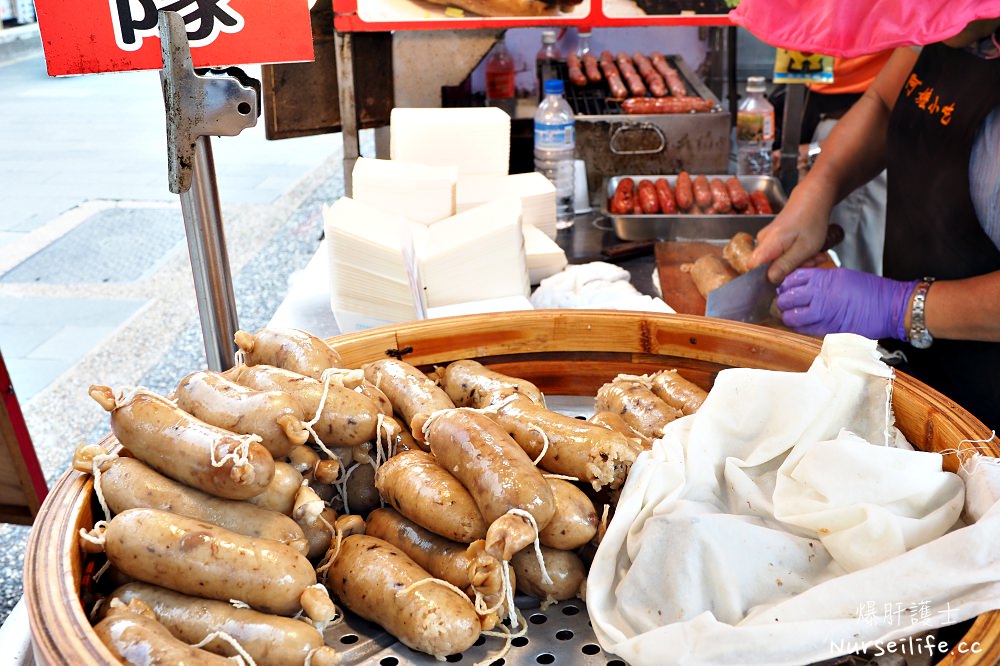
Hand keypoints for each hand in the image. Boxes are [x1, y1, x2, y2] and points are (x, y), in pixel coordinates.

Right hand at [749, 182, 832, 283]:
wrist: (813, 199)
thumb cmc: (810, 220)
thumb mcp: (804, 248)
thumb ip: (785, 265)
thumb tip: (771, 280)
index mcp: (767, 244)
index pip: (752, 269)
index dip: (767, 277)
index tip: (787, 275)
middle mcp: (762, 242)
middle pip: (769, 267)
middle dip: (793, 268)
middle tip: (812, 261)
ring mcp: (767, 240)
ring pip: (778, 261)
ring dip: (798, 261)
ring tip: (815, 254)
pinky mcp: (773, 239)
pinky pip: (781, 253)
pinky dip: (797, 254)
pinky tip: (809, 250)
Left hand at [776, 268, 917, 339]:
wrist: (890, 306)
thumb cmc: (870, 290)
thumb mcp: (843, 276)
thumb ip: (821, 280)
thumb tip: (801, 286)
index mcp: (824, 279)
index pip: (792, 279)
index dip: (785, 285)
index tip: (785, 289)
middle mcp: (821, 295)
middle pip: (787, 299)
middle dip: (783, 302)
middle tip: (786, 304)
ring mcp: (824, 313)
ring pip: (792, 317)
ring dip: (789, 318)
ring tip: (792, 317)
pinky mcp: (829, 329)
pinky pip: (804, 330)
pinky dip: (799, 328)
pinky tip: (801, 325)